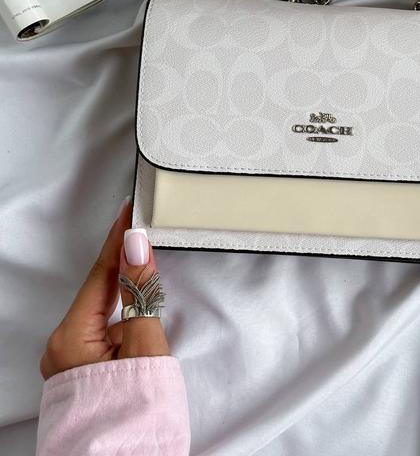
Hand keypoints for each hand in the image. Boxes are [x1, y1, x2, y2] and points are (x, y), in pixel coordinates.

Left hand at [39, 200, 169, 379]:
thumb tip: (135, 249)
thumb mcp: (145, 346)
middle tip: (142, 228)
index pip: (100, 274)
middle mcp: (62, 348)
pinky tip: (141, 311)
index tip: (130, 212)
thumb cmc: (134, 417)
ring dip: (126, 291)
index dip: (118, 240)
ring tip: (148, 267)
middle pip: (99, 291)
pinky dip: (124, 316)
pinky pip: (104, 331)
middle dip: (123, 263)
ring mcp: (71, 362)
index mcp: (70, 338)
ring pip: (103, 311)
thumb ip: (140, 294)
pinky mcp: (84, 372)